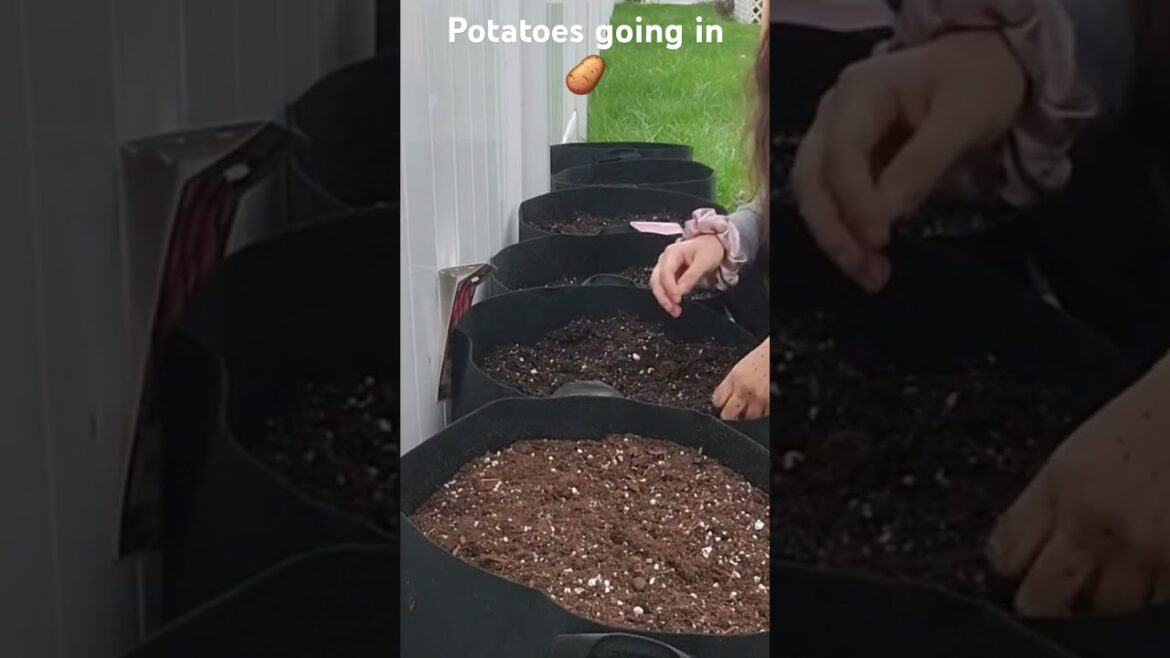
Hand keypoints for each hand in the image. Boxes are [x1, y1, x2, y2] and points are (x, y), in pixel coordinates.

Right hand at [650, 235, 724, 316]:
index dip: (670, 288)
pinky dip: (668, 298)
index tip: (677, 299)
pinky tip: (674, 306)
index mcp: (672, 253)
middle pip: (656, 280)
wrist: (712, 244)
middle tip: (672, 309)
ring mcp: (665, 267)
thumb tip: (680, 292)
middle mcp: (665, 260)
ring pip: (658, 285)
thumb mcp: (704, 262)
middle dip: (663, 296)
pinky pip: (664, 288)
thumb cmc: (709, 249)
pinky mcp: (669, 275)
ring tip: (674, 311)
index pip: (665, 272)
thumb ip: (691, 276)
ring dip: (664, 299)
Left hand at [713, 338, 769, 420]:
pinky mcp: (772, 406)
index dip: (718, 402)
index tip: (720, 402)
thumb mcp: (749, 361)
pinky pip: (764, 414)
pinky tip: (764, 400)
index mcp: (736, 376)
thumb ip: (738, 377)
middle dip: (730, 412)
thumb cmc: (771, 352)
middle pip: (728, 414)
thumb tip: (730, 389)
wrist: (786, 351)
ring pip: (748, 416)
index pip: (718, 399)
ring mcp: (760, 400)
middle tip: (733, 408)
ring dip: (749, 411)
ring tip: (752, 402)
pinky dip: (763, 410)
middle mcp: (746, 390)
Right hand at [792, 30, 1026, 291]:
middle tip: (866, 271)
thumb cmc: (980, 82)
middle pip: (810, 178)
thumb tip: (884, 217)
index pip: (840, 152)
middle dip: (832, 229)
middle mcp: (833, 113)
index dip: (853, 200)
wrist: (985, 64)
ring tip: (870, 276)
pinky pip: (832, 201)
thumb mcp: (964, 118)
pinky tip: (869, 260)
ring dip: (835, 238)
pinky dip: (846, 233)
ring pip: (814, 194)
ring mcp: (834, 137)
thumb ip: (921, 165)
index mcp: (859, 92)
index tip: (879, 240)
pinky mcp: (846, 162)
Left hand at [989, 357, 1169, 616]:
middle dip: (1043, 600)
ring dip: (1105, 598)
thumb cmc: (1151, 421)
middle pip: (1042, 599)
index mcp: (1060, 487)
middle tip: (1053, 592)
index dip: (1008, 566)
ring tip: (1113, 573)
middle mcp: (1094, 524)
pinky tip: (1153, 563)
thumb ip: (1054, 499)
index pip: (1007, 553)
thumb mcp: (1082, 453)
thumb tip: (1031, 544)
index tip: (1015, 568)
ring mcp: (1142, 552)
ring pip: (1106, 610)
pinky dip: (1153, 591)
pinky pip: (1156, 601)